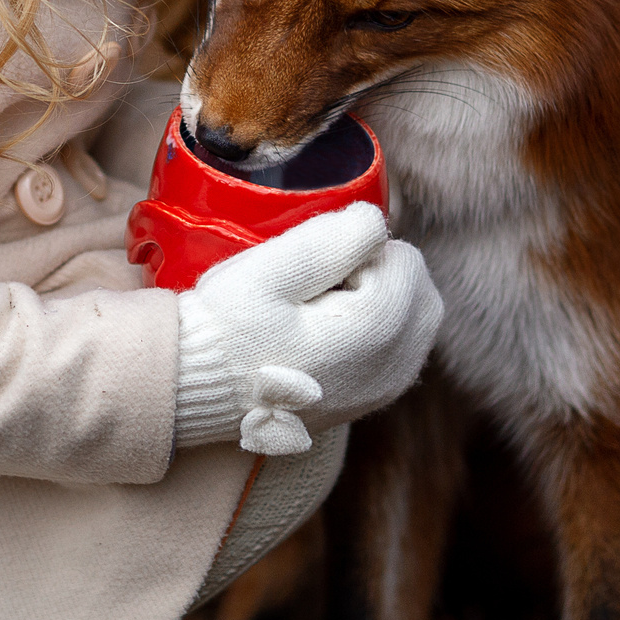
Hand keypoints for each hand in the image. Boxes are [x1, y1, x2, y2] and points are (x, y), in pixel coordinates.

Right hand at [172, 203, 442, 453]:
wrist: (201, 388)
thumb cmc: (229, 327)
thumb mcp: (267, 271)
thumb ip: (328, 241)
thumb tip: (375, 221)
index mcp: (376, 329)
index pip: (401, 256)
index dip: (356, 249)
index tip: (312, 269)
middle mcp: (395, 365)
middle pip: (419, 285)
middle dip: (378, 271)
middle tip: (319, 284)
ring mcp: (388, 387)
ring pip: (417, 315)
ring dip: (381, 297)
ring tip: (322, 306)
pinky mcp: (377, 397)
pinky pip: (404, 345)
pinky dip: (379, 326)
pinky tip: (331, 329)